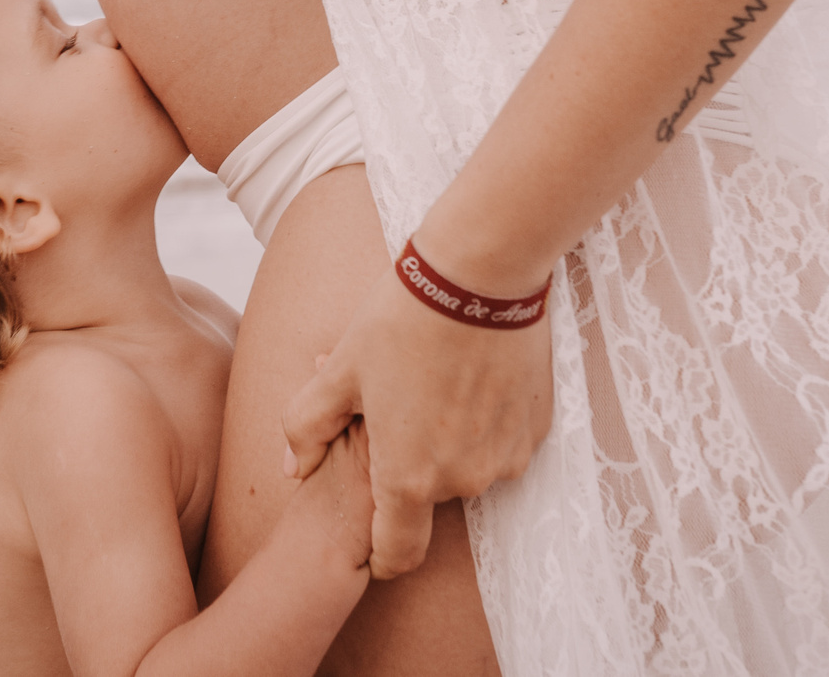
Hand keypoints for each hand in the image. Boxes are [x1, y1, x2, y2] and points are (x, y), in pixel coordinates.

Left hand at [280, 266, 553, 578]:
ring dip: (448, 443)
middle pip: (430, 498)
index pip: (397, 554)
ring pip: (467, 469)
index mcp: (408, 477)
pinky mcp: (535, 430)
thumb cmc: (401, 319)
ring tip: (433, 380)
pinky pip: (500, 444)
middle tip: (398, 404)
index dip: (380, 555)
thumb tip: (293, 468)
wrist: (481, 273)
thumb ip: (307, 428)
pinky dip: (482, 424)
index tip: (371, 544)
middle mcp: (463, 481)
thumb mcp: (340, 370)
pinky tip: (468, 375)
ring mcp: (504, 458)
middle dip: (411, 466)